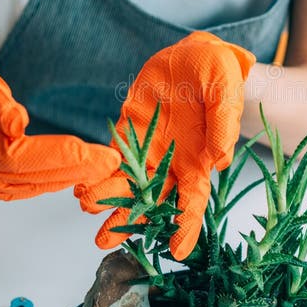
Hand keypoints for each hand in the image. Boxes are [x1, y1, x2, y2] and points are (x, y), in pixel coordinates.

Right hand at [0, 66, 120, 198]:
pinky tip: (83, 172)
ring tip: (105, 167)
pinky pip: (35, 186)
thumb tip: (17, 122)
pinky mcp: (2, 188)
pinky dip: (61, 180)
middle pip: (34, 175)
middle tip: (110, 161)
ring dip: (74, 176)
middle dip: (76, 168)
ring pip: (38, 185)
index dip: (57, 154)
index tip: (89, 150)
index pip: (18, 156)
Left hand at [75, 31, 255, 260]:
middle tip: (103, 240)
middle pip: (150, 201)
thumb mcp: (226, 92)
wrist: (195, 53)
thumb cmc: (219, 74)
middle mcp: (172, 162)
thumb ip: (223, 125)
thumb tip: (220, 161)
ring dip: (107, 197)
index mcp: (198, 161)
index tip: (177, 252)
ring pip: (126, 182)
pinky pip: (112, 154)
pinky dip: (98, 169)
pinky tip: (81, 180)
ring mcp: (148, 147)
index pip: (193, 203)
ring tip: (86, 205)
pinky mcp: (128, 129)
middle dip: (128, 221)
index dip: (186, 228)